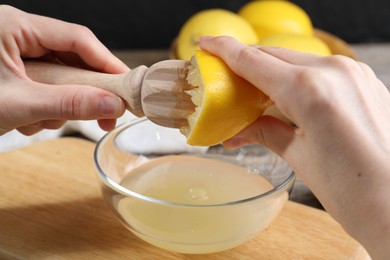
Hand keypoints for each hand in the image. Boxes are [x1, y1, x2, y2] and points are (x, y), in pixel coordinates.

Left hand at [0, 5, 128, 135]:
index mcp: (14, 26)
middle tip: (103, 116)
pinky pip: (44, 86)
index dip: (107, 62)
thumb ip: (68, 103)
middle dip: (82, 91)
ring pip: (58, 77)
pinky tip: (28, 119)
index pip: (77, 38)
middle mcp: (15, 35)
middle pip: (70, 59)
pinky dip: (44, 107)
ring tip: (38, 121)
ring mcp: (13, 54)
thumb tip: (112, 105)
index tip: (126, 85)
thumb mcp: (17, 104)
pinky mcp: (11, 71)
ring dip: (58, 104)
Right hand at [200, 36, 389, 257]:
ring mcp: (353, 73)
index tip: (205, 44)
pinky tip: (286, 98)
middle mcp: (334, 71)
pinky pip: (319, 70)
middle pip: (274, 56)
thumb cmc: (355, 192)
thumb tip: (235, 130)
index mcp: (310, 90)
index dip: (225, 50)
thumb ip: (265, 132)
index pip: (254, 60)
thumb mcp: (299, 159)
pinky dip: (296, 78)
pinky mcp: (363, 81)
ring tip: (254, 95)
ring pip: (297, 61)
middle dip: (246, 64)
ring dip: (271, 72)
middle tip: (225, 79)